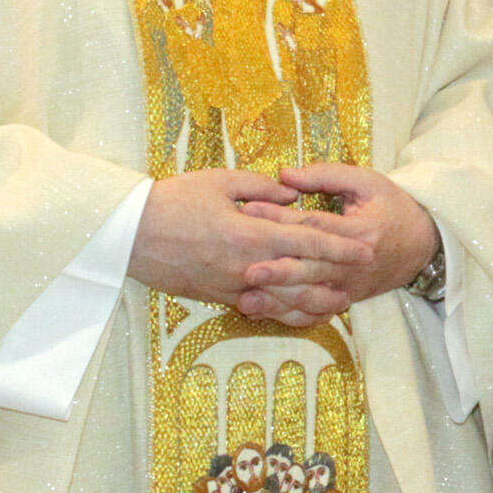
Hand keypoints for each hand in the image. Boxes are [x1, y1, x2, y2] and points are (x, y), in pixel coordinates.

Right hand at [130, 169, 375, 317]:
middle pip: (303, 275)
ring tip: (340, 301)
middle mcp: (245, 265)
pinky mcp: (217, 297)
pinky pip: (259, 308)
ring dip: (315, 301)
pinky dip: (283, 311)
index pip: (307, 240)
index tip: (366, 248)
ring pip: (284, 299)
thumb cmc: (171, 201)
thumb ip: (259, 187)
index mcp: (249, 232)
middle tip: (365, 277)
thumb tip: (291, 195)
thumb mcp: (217, 181)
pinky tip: (298, 311)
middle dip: (337, 276)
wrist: (126, 234)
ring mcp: (232, 286)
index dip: (340, 245)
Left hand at [222, 164, 436, 326]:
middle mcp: (356, 264)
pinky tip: (265, 313)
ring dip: (279, 299)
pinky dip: (289, 315)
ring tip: (246, 298)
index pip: (315, 226)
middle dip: (278, 270)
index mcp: (361, 232)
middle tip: (246, 269)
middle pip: (312, 268)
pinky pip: (316, 312)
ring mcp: (351, 286)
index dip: (281, 219)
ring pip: (311, 297)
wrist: (423, 244)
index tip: (249, 210)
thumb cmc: (392, 207)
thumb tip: (284, 174)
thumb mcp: (366, 182)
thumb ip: (325, 176)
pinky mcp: (346, 300)